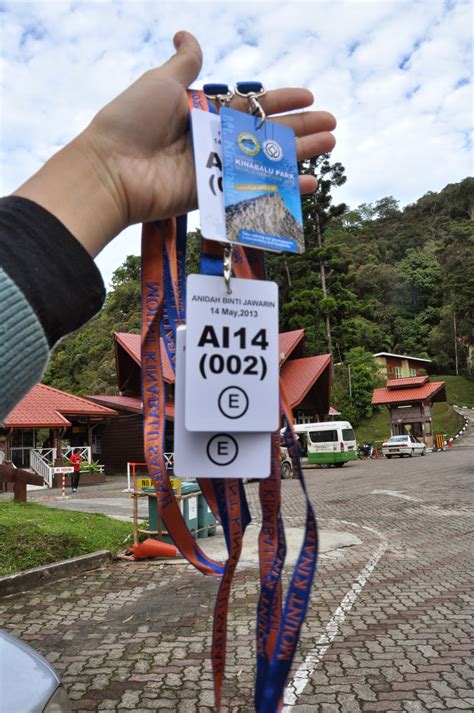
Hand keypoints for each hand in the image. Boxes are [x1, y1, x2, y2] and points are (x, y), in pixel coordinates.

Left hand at [14, 31, 335, 255]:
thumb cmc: (131, 121)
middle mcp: (212, 141)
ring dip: (299, 154)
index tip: (309, 95)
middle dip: (299, 129)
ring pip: (266, 161)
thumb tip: (187, 34)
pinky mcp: (213, 197)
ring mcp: (214, 171)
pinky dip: (282, 189)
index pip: (251, 105)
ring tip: (330, 146)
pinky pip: (253, 191)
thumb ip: (184, 63)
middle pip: (265, 134)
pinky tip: (308, 184)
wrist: (110, 169)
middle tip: (332, 126)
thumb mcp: (161, 81)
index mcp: (203, 112)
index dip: (281, 100)